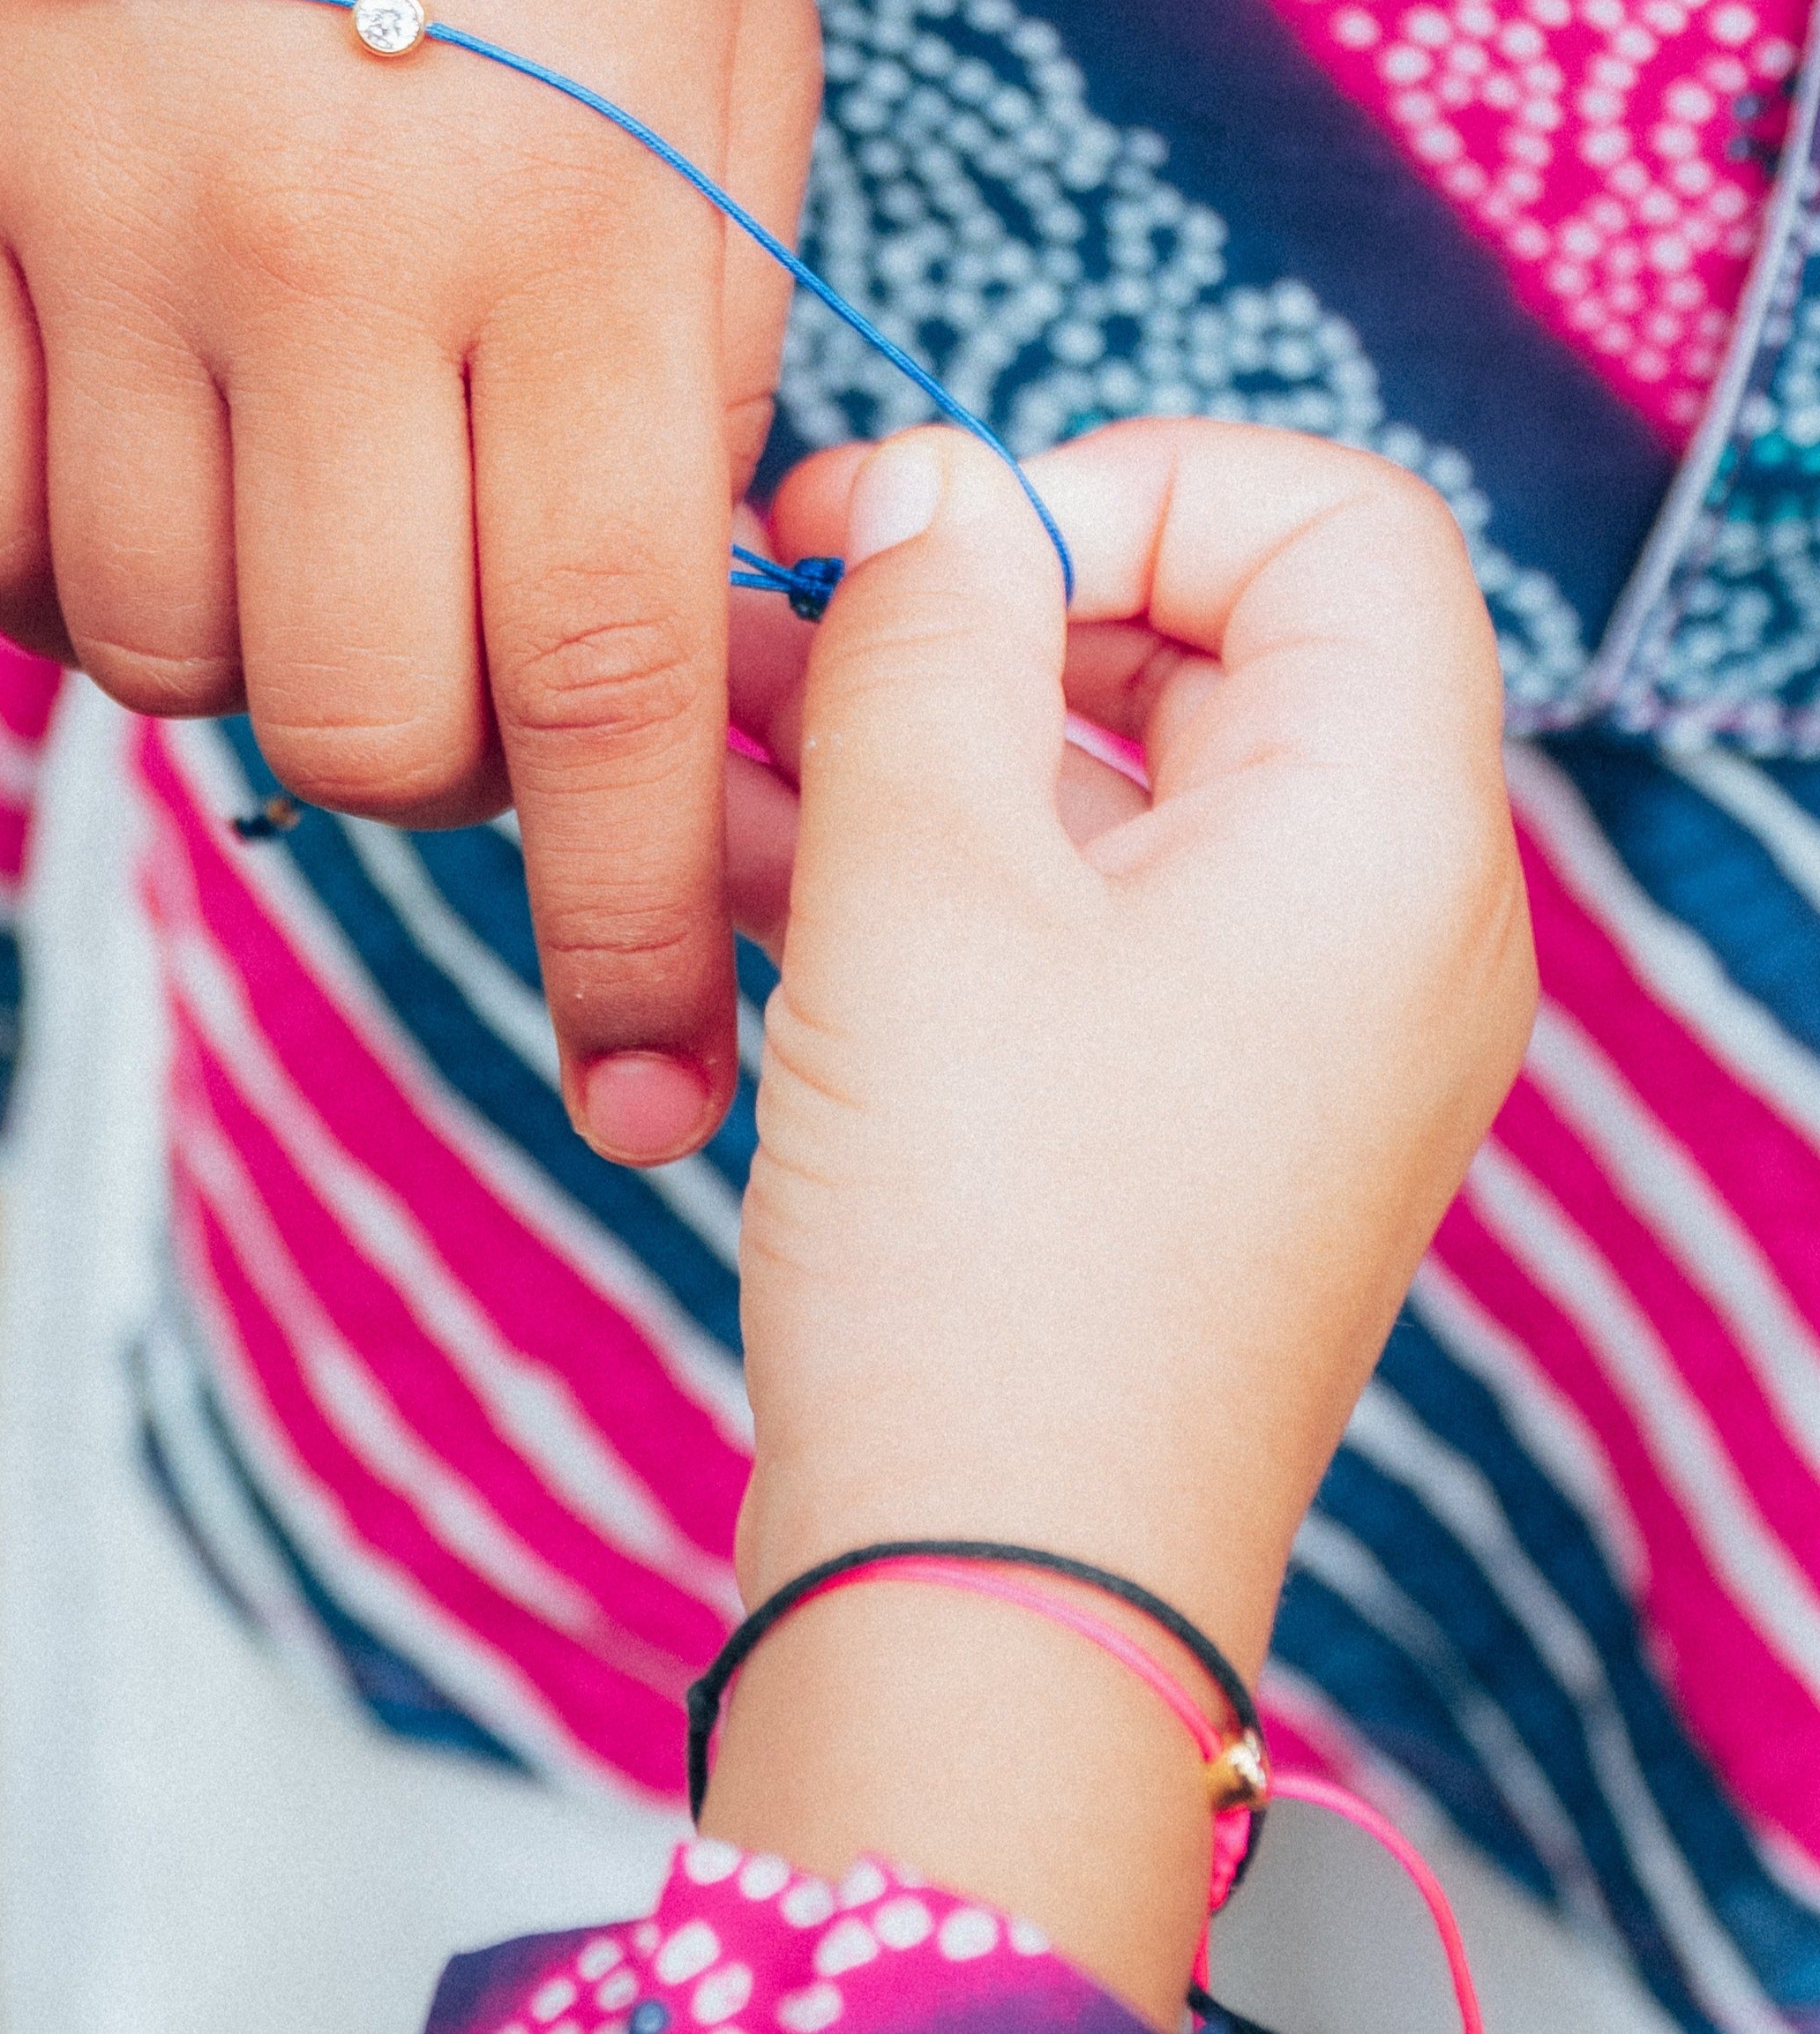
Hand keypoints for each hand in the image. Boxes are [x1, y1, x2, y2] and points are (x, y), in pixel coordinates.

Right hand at [0, 0, 819, 1158]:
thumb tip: (675, 625)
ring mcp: (89, 214)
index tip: (659, 1045)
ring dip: (258, 669)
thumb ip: (704, 353)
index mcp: (568, 219)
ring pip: (139, 644)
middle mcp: (315, 249)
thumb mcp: (733, 54)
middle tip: (501, 715)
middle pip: (357, 711)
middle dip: (453, 792)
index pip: (603, 679)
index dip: (637, 906)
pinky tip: (165, 476)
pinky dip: (65, 565)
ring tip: (337, 556)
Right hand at [707, 420, 1530, 2016]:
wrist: (986, 1608)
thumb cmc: (987, 1257)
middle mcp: (1377, 913)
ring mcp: (1281, 1020)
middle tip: (773, 621)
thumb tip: (933, 479)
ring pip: (1101, 780)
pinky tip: (724, 871)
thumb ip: (925, 629)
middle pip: (1199, 639)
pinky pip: (1063, 912)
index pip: (1327, 517)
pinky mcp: (1175, 1105)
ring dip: (906, 739)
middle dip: (970, 612)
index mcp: (1387, 828)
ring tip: (701, 757)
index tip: (929, 551)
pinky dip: (917, 865)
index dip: (1123, 486)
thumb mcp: (922, 877)